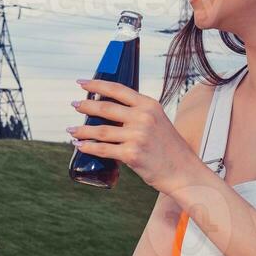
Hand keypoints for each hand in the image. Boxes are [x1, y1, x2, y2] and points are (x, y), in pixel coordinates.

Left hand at [69, 80, 202, 195]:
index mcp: (149, 105)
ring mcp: (137, 136)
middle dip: (85, 106)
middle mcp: (143, 118)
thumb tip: (111, 113)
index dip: (97, 85)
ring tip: (71, 129)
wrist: (183, 172)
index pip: (118, 90)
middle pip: (105, 108)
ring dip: (82, 130)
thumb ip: (138, 114)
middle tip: (74, 105)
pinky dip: (88, 147)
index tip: (82, 83)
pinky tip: (80, 145)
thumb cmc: (169, 149)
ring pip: (100, 130)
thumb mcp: (158, 122)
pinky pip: (103, 149)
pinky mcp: (132, 154)